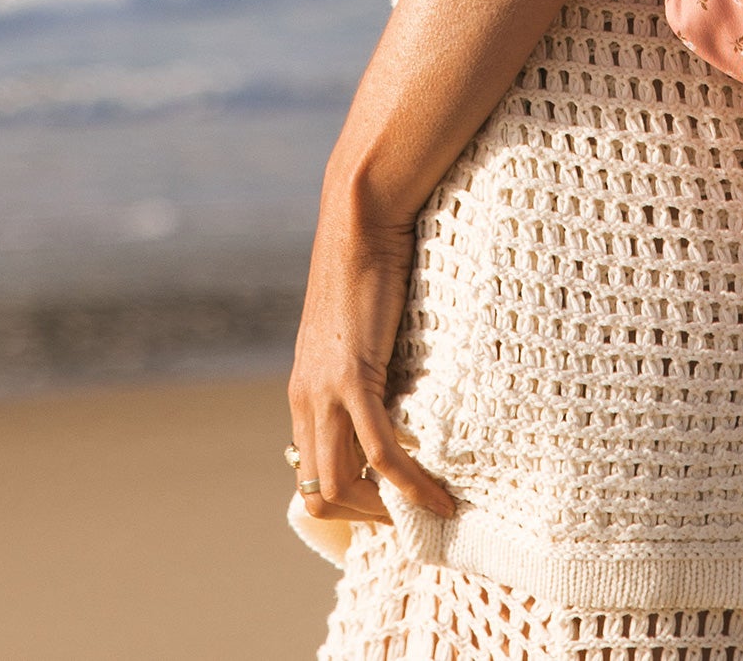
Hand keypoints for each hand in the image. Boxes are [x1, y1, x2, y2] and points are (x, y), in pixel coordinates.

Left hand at [286, 183, 456, 527]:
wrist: (358, 223)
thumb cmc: (366, 265)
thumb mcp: (357, 330)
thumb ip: (364, 367)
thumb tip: (397, 392)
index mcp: (305, 392)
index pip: (309, 474)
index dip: (346, 502)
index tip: (388, 505)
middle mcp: (306, 400)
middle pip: (319, 493)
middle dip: (365, 517)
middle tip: (410, 518)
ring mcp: (325, 393)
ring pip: (342, 484)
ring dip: (385, 511)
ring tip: (428, 512)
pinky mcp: (354, 379)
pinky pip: (380, 453)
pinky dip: (409, 485)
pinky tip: (437, 497)